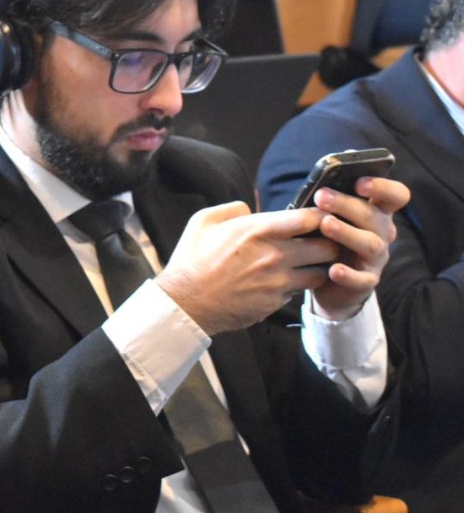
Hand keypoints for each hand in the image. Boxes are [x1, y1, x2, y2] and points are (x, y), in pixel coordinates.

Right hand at [156, 201, 338, 335]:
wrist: (185, 303)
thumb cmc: (191, 261)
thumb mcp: (202, 222)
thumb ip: (232, 209)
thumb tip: (251, 209)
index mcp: (258, 230)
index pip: (310, 218)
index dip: (322, 216)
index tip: (319, 217)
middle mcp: (275, 255)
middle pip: (326, 247)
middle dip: (328, 243)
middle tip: (321, 243)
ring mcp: (278, 281)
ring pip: (320, 273)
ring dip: (317, 268)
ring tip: (307, 264)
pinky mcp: (275, 302)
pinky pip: (298, 292)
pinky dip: (295, 287)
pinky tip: (283, 282)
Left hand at [307, 176, 408, 319]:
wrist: (326, 281)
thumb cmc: (327, 238)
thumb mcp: (330, 216)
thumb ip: (331, 199)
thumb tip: (324, 175)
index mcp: (377, 213)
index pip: (395, 195)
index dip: (382, 187)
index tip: (359, 182)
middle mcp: (382, 233)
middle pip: (373, 216)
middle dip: (347, 204)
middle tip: (321, 196)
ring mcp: (376, 259)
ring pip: (370, 244)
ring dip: (347, 233)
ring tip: (325, 224)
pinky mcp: (366, 282)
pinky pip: (361, 279)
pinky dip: (348, 275)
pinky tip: (333, 269)